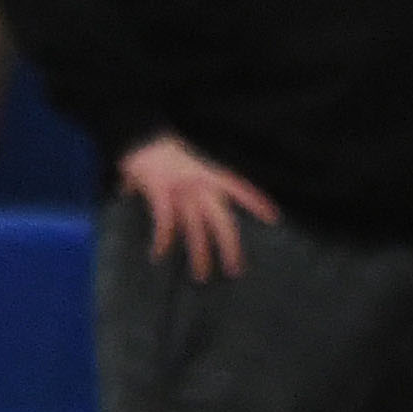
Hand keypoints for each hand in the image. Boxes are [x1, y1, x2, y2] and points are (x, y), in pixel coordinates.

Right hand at [119, 132, 278, 278]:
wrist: (139, 135)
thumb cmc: (162, 151)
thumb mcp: (187, 161)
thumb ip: (196, 179)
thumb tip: (201, 198)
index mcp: (209, 174)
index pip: (239, 187)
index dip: (256, 202)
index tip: (273, 217)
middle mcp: (200, 185)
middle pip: (222, 221)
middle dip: (230, 248)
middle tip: (235, 271)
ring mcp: (182, 190)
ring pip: (197, 229)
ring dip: (199, 255)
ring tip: (201, 276)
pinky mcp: (161, 193)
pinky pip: (165, 223)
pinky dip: (162, 240)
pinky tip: (158, 255)